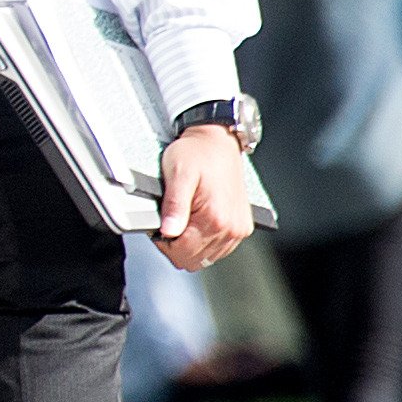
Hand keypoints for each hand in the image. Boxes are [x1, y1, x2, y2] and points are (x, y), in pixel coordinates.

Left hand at [153, 128, 254, 269]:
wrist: (218, 141)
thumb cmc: (197, 153)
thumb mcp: (178, 174)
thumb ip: (173, 206)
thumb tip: (168, 231)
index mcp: (215, 218)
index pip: (183, 254)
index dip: (164, 244)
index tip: (159, 228)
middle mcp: (231, 228)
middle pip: (194, 260)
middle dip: (176, 246)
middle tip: (169, 222)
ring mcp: (238, 229)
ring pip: (206, 258)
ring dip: (191, 245)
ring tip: (183, 219)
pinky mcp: (242, 227)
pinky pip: (219, 249)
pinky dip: (204, 242)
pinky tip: (196, 223)